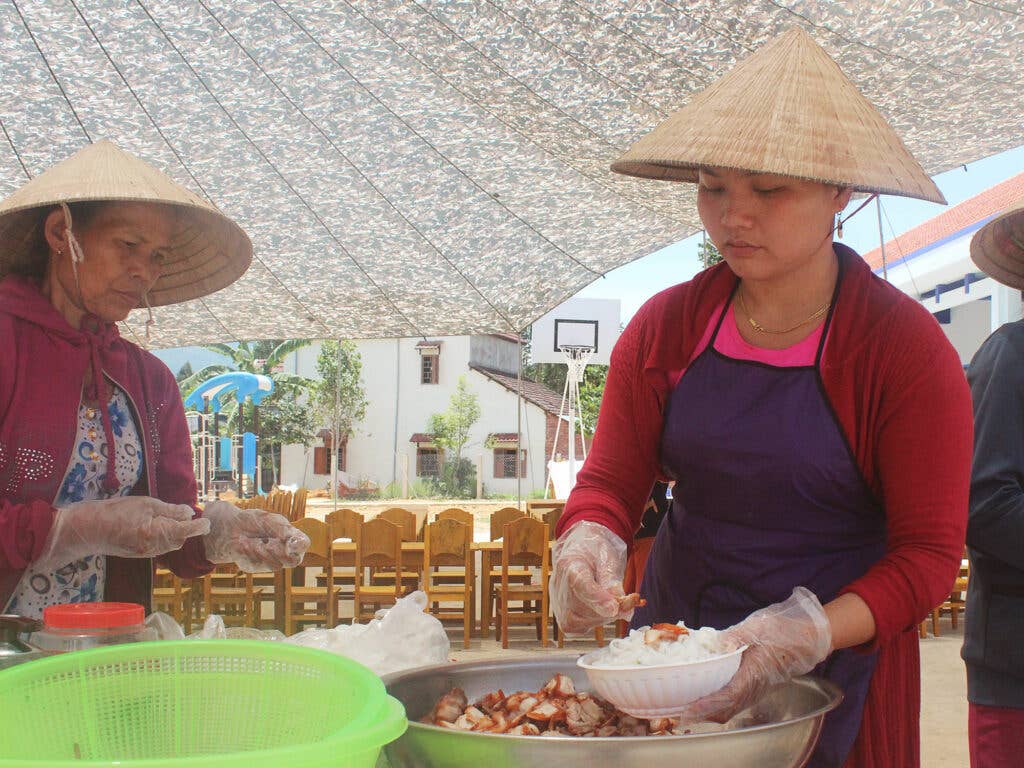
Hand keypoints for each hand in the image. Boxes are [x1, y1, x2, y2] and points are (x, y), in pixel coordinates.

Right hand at [38, 497, 209, 566]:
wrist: (87, 530)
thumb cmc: (115, 512)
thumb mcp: (146, 504)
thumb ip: (169, 510)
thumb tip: (189, 513)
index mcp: (157, 534)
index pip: (185, 532)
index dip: (199, 527)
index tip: (208, 522)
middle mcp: (154, 548)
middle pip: (179, 539)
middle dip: (186, 529)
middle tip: (191, 515)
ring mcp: (146, 553)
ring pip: (169, 543)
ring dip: (175, 532)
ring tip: (174, 517)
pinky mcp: (138, 553)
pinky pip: (158, 545)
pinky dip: (163, 536)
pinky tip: (158, 525)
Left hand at [202, 500, 310, 571]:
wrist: (229, 527)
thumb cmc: (252, 521)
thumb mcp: (269, 520)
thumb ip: (283, 529)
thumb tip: (296, 541)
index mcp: (290, 538)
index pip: (303, 545)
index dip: (299, 544)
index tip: (290, 540)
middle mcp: (282, 551)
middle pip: (294, 561)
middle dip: (282, 552)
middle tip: (270, 542)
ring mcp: (269, 560)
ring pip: (276, 565)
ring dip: (264, 552)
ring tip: (255, 541)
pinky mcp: (255, 566)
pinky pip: (258, 565)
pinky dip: (251, 553)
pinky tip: (245, 544)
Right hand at [550, 521, 631, 633]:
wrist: (580, 550)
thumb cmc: (595, 551)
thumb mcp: (608, 557)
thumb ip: (614, 582)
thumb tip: (624, 608)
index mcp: (569, 564)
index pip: (581, 585)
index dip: (598, 599)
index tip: (614, 608)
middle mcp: (558, 585)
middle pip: (582, 608)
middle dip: (608, 610)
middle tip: (627, 602)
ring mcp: (557, 602)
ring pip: (580, 622)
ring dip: (602, 617)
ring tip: (612, 603)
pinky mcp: (560, 615)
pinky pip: (576, 628)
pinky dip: (592, 622)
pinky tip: (600, 610)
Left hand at [677, 586, 831, 723]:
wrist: (806, 638)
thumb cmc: (783, 631)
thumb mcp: (758, 628)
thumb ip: (736, 635)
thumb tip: (717, 641)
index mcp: (755, 674)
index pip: (728, 696)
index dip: (707, 705)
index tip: (689, 708)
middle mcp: (755, 688)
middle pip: (726, 710)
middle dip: (702, 714)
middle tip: (680, 712)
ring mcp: (756, 690)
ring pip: (730, 709)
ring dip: (709, 712)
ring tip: (686, 708)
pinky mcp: (756, 687)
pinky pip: (735, 702)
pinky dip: (717, 705)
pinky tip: (704, 697)